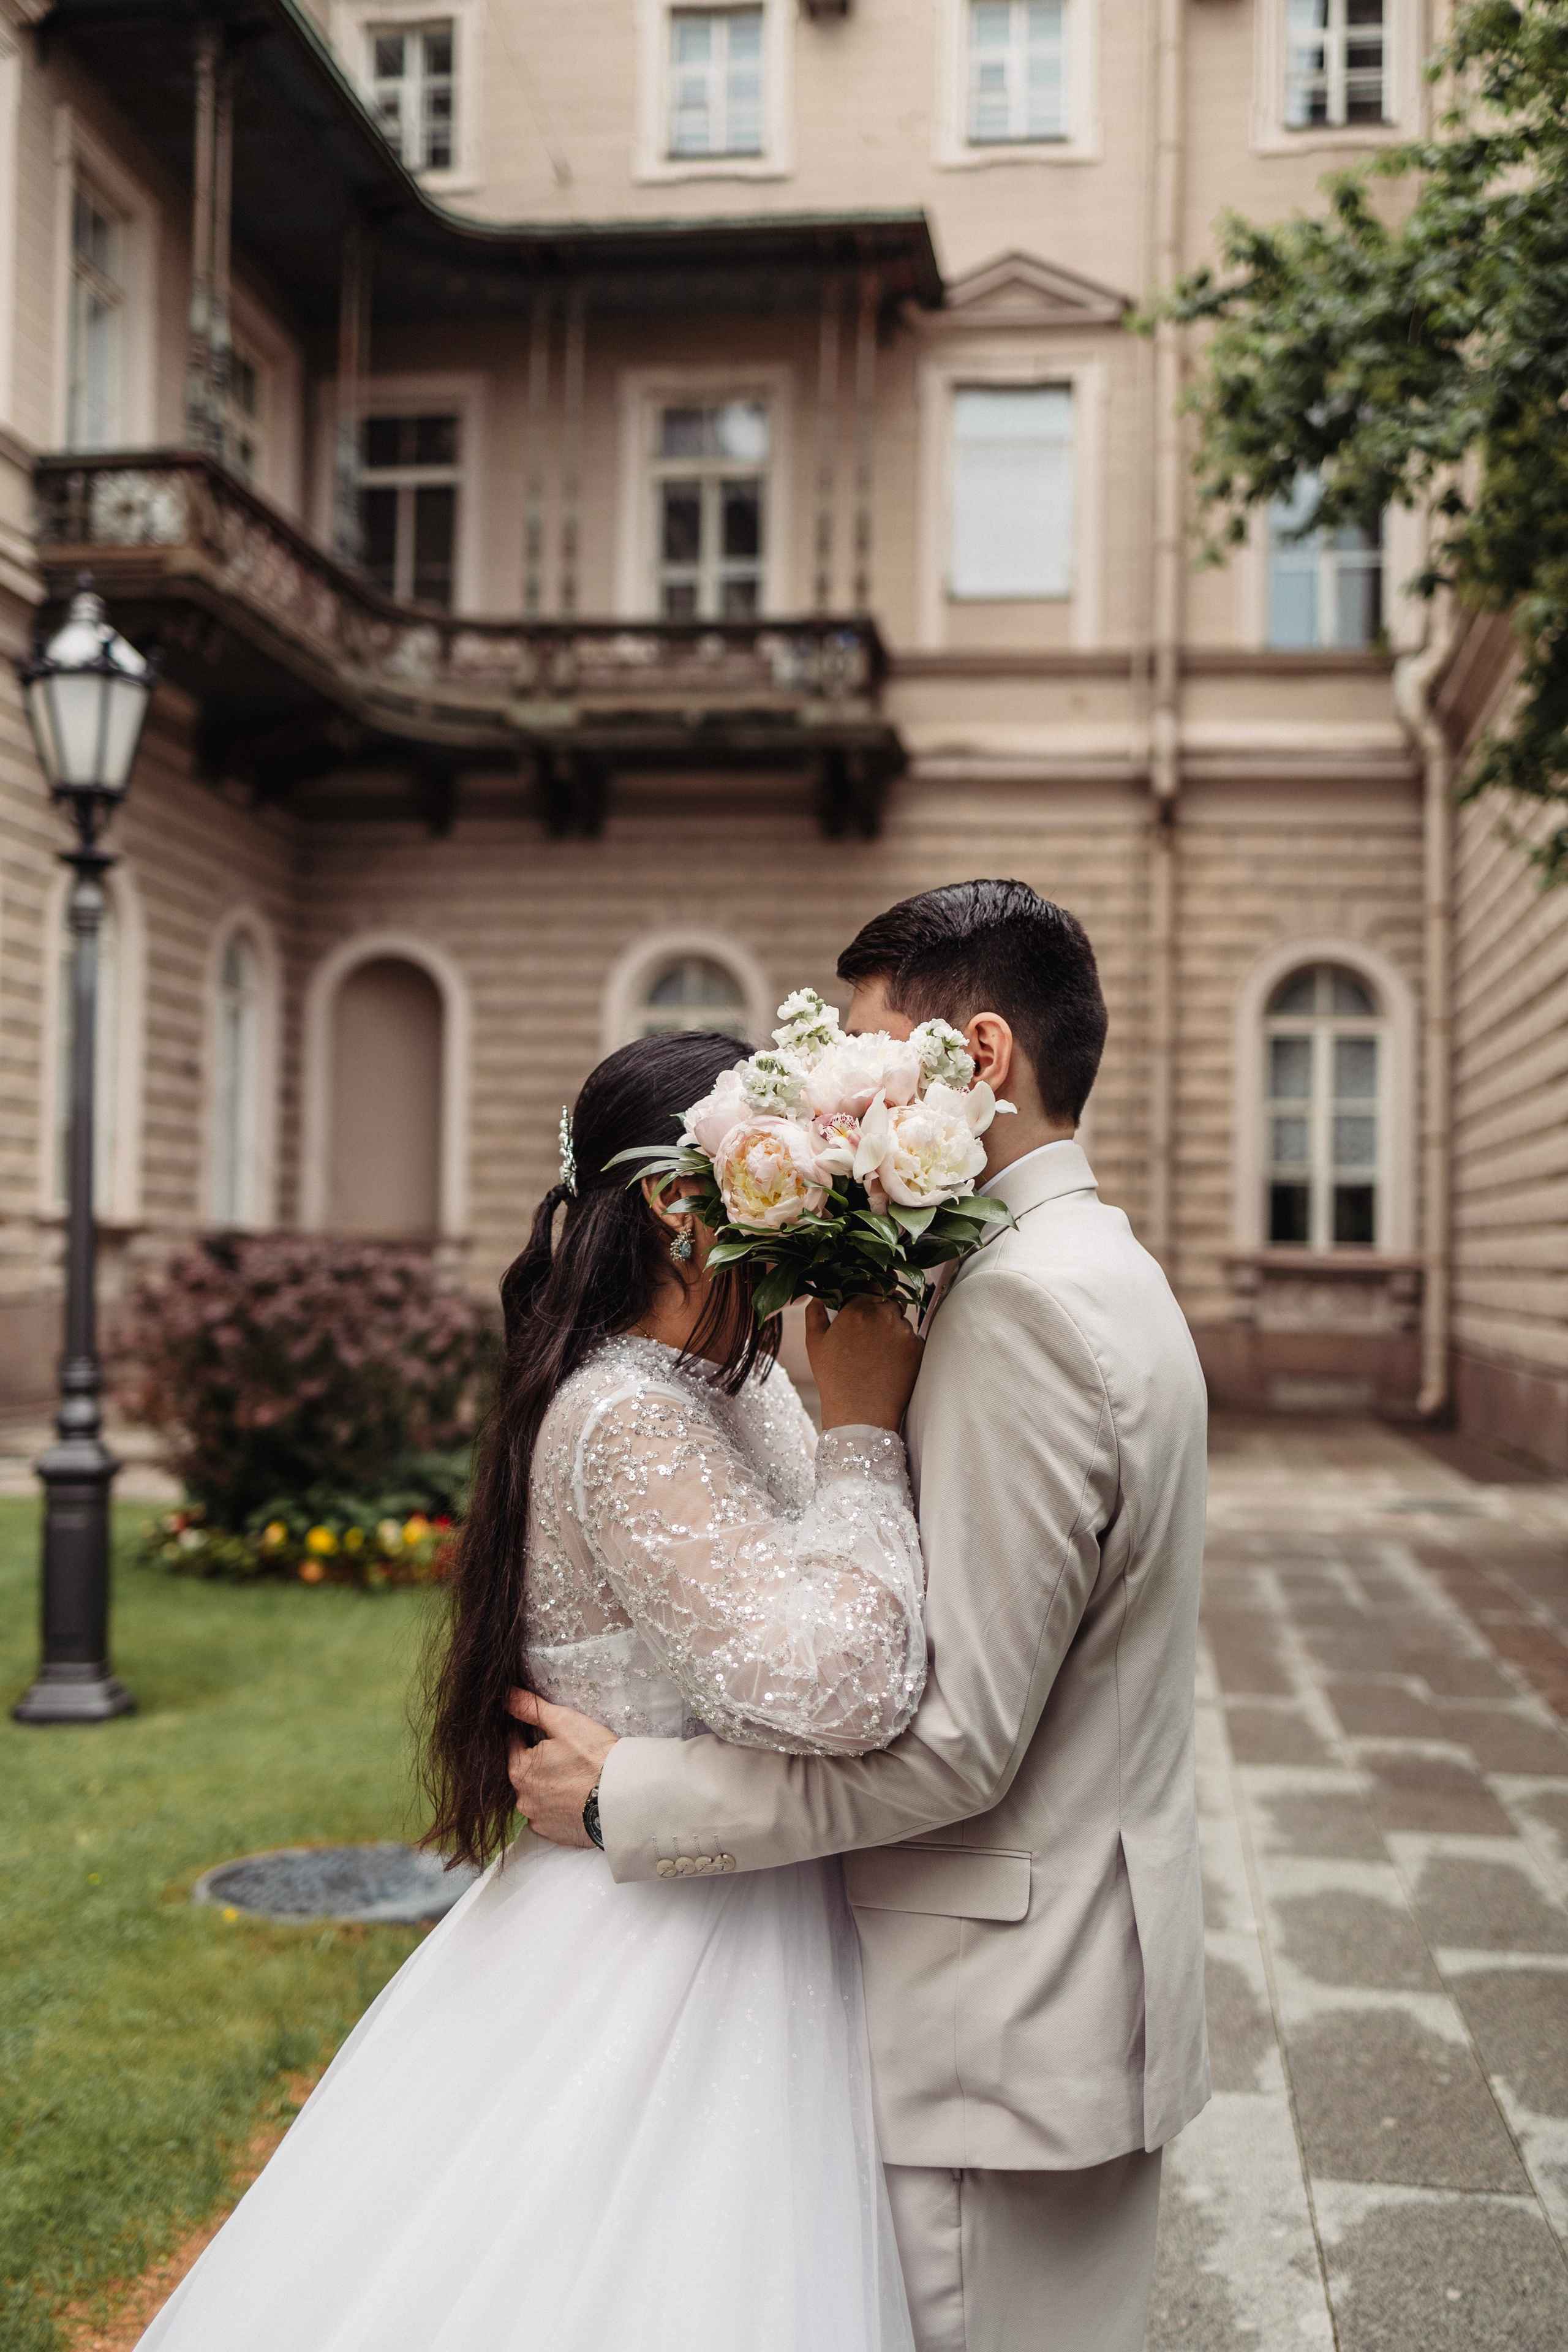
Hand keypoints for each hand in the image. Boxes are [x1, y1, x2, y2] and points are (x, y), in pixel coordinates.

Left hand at [506, 1689, 617, 1847]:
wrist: (623, 1798)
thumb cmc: (593, 1757)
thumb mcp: (563, 1722)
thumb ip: (530, 1708)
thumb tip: (505, 1695)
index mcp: (520, 1770)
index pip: (513, 1742)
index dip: (528, 1731)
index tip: (546, 1729)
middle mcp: (522, 1799)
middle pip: (525, 1770)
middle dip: (538, 1760)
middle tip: (565, 1752)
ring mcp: (538, 1820)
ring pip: (536, 1795)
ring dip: (547, 1785)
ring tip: (572, 1775)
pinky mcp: (555, 1834)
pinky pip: (549, 1815)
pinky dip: (557, 1806)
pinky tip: (574, 1796)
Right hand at [806, 1295, 923, 1432]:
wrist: (861, 1413)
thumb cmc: (834, 1379)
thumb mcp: (815, 1344)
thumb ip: (815, 1314)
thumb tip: (819, 1297)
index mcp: (858, 1308)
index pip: (873, 1281)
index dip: (873, 1285)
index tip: (872, 1290)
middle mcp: (883, 1314)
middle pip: (891, 1297)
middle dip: (884, 1307)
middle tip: (873, 1327)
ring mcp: (903, 1330)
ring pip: (902, 1318)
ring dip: (893, 1326)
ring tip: (879, 1350)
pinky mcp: (917, 1347)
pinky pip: (913, 1337)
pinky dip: (904, 1345)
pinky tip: (890, 1362)